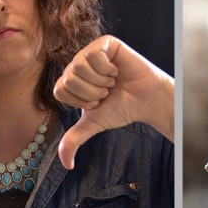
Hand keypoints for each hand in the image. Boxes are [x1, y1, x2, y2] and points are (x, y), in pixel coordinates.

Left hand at [53, 35, 173, 168]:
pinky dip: (107, 68)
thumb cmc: (121, 108)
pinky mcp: (105, 43)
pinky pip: (94, 55)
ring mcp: (90, 52)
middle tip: (107, 91)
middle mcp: (77, 65)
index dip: (81, 101)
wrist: (146, 100)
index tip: (98, 102)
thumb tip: (66, 164)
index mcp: (71, 81)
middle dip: (92, 92)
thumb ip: (75, 139)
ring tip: (113, 81)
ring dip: (101, 81)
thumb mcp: (94, 124)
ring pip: (79, 66)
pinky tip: (117, 70)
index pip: (60, 91)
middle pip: (69, 79)